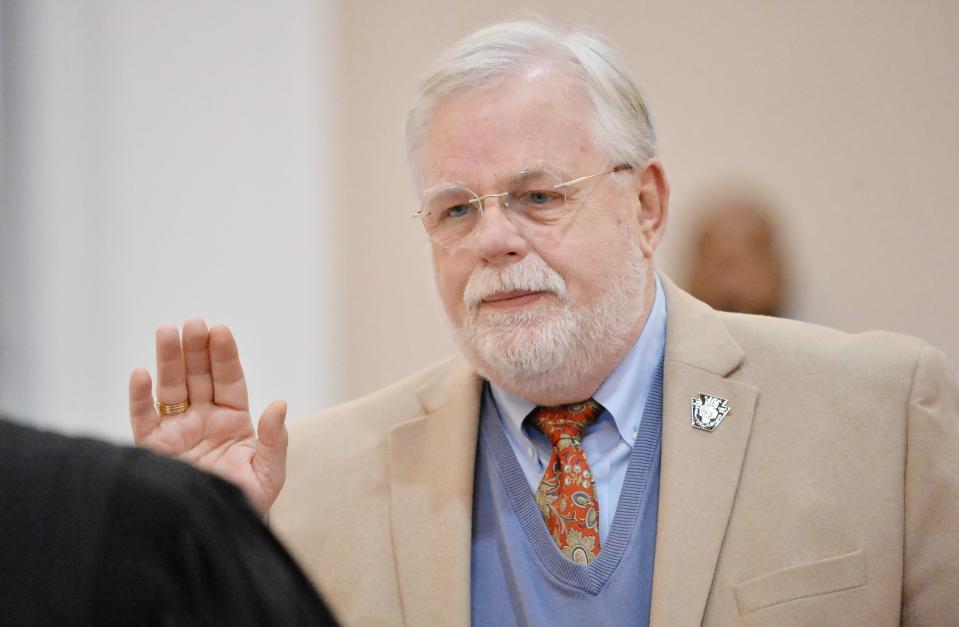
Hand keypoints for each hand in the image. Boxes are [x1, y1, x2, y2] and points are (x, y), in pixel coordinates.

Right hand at [129, 318, 286, 514]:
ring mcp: (177, 432)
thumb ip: (275, 441)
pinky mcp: (153, 450)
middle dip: (195, 349)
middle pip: (198, 377)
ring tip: (166, 332)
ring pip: (170, 389)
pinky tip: (141, 374)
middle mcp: (203, 420)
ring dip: (168, 361)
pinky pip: (143, 420)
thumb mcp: (268, 474)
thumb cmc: (244, 506)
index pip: (229, 380)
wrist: (215, 536)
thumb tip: (279, 404)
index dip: (224, 356)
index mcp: (233, 421)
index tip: (220, 330)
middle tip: (193, 323)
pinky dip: (139, 398)